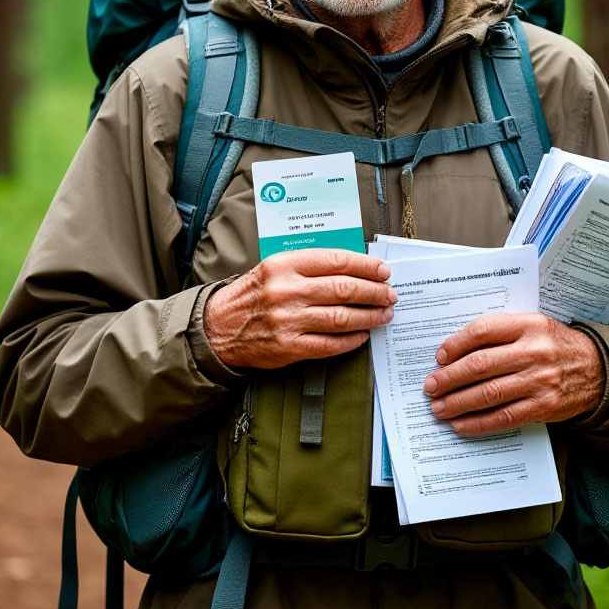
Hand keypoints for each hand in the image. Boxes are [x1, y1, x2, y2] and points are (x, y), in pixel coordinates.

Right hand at [204, 249, 395, 369]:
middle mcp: (287, 291)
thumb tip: (355, 267)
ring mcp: (288, 320)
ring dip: (370, 316)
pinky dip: (352, 340)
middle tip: (390, 294)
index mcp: (285, 265)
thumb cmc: (253, 295)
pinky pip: (330, 344)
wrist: (218, 327)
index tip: (383, 271)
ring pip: (342, 317)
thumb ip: (310, 266)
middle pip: (345, 289)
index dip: (366, 266)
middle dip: (375, 292)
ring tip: (383, 315)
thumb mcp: (275, 267)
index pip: (337, 261)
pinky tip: (362, 335)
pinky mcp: (289, 347)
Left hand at [423, 313, 604, 434]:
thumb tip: (455, 351)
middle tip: (430, 386)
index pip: (483, 330)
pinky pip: (503, 417)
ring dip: (458, 402)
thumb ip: (501, 333)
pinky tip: (461, 424)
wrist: (598, 370)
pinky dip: (478, 423)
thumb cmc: (555, 345)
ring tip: (439, 408)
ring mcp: (539, 381)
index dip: (456, 344)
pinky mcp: (543, 407)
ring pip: (488, 393)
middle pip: (480, 365)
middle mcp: (534, 352)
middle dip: (449, 378)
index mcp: (528, 325)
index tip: (439, 357)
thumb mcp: (533, 327)